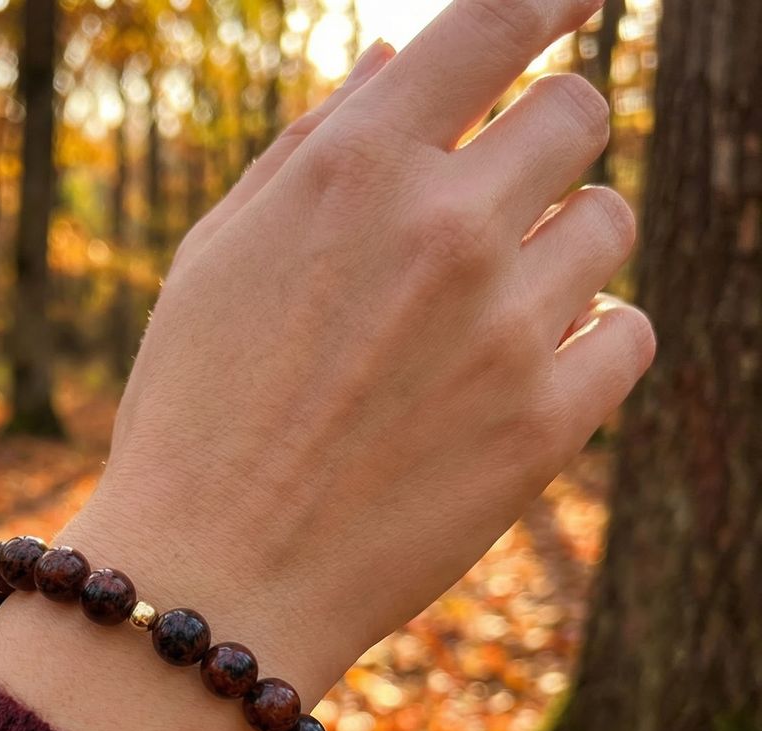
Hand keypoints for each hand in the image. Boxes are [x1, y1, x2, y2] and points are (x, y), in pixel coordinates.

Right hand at [0, 0, 654, 730]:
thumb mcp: (215, 264)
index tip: (567, 2)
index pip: (497, 18)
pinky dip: (592, 341)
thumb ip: (308, 148)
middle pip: (581, 112)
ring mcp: (504, 326)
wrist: (212, 580)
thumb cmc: (193, 418)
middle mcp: (443, 226)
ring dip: (564, 248)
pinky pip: (630, 334)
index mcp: (353, 167)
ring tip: (489, 314)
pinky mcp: (544, 425)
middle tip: (499, 204)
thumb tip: (398, 57)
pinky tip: (526, 373)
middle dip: (544, 145)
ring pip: (611, 224)